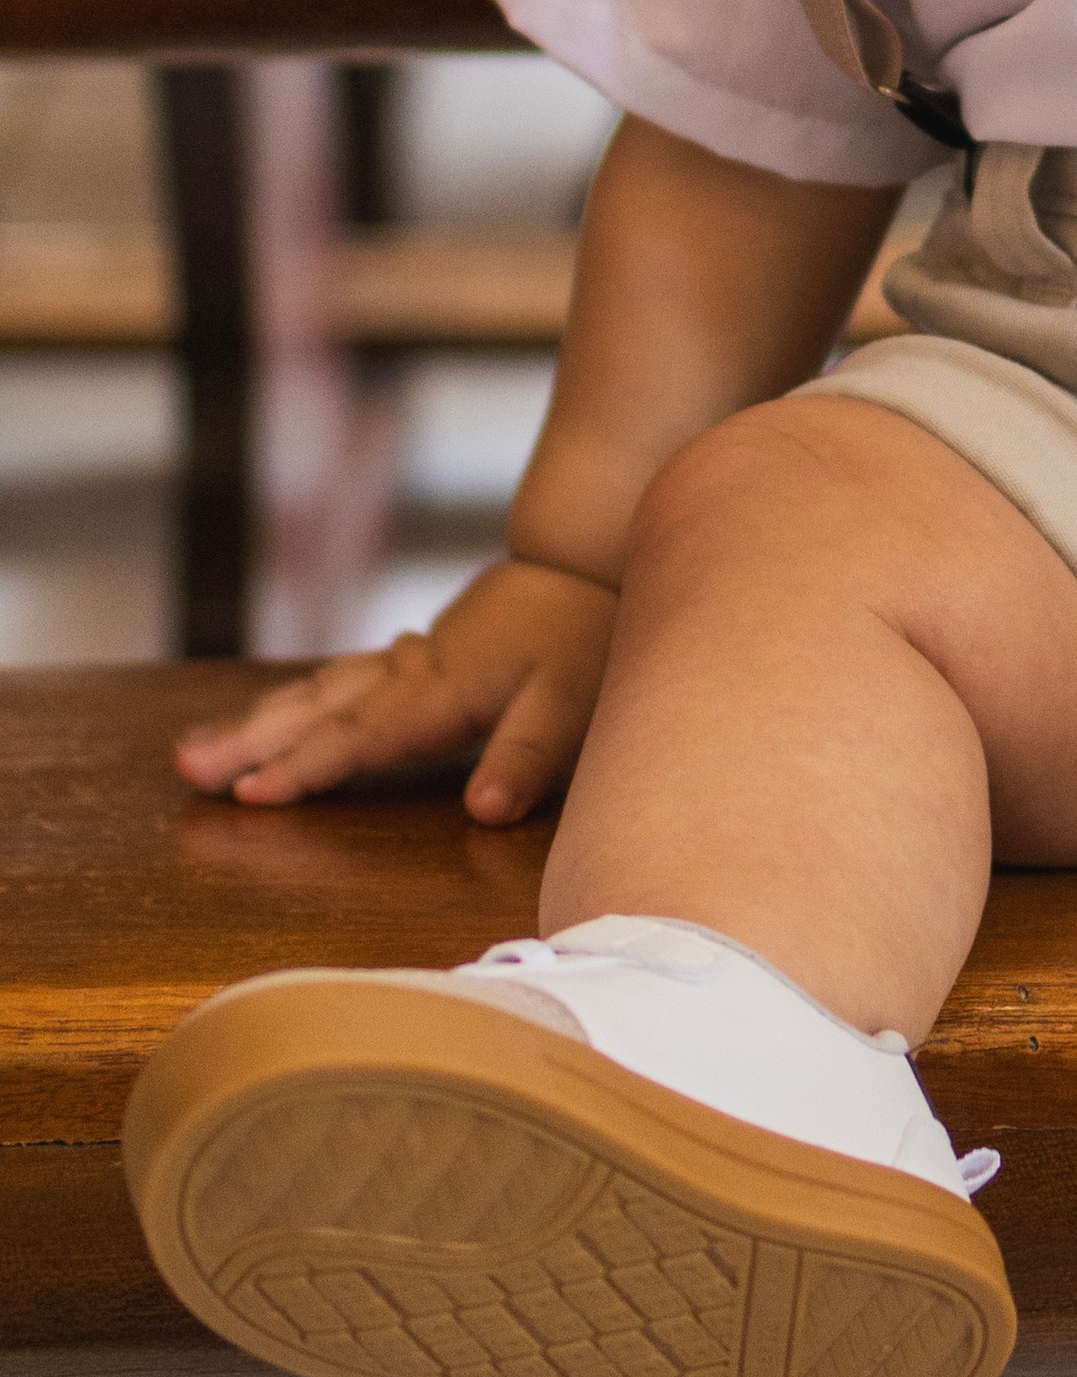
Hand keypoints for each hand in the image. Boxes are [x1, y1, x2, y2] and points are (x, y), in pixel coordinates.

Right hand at [173, 556, 615, 828]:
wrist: (589, 563)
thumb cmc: (587, 640)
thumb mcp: (574, 704)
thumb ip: (527, 757)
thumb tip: (483, 813)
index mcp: (445, 691)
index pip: (362, 738)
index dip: (304, 768)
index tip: (247, 794)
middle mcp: (411, 674)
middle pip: (317, 712)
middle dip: (249, 744)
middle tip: (187, 770)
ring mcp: (406, 661)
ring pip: (316, 692)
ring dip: (255, 721)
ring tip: (194, 751)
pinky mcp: (413, 655)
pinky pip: (336, 679)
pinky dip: (293, 699)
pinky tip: (267, 715)